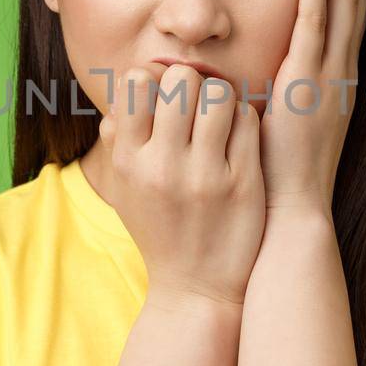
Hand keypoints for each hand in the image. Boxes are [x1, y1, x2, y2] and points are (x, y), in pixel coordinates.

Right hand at [96, 63, 265, 308]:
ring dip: (222, 98)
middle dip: (192, 83)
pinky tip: (238, 137)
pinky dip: (244, 119)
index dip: (154, 78)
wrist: (196, 288)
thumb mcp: (125, 189)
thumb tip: (124, 90)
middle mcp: (163, 166)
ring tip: (220, 117)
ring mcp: (206, 175)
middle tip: (197, 103)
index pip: (136, 82)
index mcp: (129, 162)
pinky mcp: (242, 184)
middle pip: (182, 80)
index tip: (164, 95)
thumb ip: (117, 139)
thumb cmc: (160, 228)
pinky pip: (247, 120)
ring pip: (219, 94)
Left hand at [259, 0, 365, 217]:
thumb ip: (278, 94)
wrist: (293, 212)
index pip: (347, 16)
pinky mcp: (310, 80)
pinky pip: (317, 21)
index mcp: (336, 81)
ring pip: (344, 1)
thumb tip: (259, 76)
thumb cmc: (279, 176)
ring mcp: (330, 74)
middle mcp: (342, 71)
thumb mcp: (283, 124)